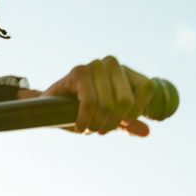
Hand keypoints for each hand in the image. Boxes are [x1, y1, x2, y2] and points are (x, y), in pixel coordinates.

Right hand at [41, 55, 155, 135]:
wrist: (49, 108)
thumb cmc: (82, 112)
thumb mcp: (109, 120)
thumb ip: (128, 124)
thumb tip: (146, 132)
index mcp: (125, 73)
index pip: (146, 88)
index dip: (136, 111)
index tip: (121, 122)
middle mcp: (112, 64)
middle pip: (126, 100)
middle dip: (113, 122)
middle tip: (101, 129)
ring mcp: (95, 65)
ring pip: (108, 104)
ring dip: (98, 123)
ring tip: (89, 128)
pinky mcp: (78, 72)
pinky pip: (90, 102)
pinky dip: (86, 120)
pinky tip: (80, 126)